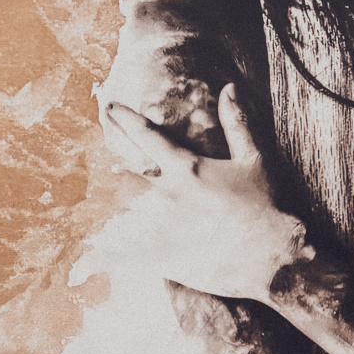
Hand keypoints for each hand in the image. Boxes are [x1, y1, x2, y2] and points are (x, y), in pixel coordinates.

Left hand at [104, 85, 307, 301]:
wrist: (271, 255)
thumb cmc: (264, 206)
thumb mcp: (252, 160)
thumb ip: (236, 123)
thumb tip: (228, 88)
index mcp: (187, 168)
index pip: (150, 137)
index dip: (127, 120)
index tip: (109, 108)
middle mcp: (169, 195)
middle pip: (128, 175)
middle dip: (114, 166)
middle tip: (99, 164)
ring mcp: (162, 227)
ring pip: (122, 214)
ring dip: (107, 211)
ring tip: (84, 214)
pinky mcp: (162, 256)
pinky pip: (125, 256)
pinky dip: (102, 259)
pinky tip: (81, 266)